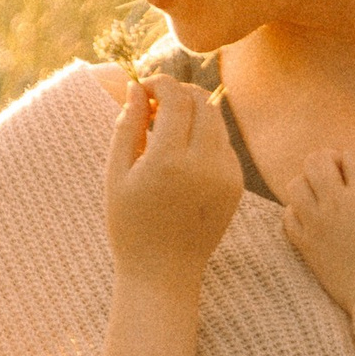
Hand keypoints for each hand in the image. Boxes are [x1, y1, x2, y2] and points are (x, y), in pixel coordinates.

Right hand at [103, 76, 242, 289]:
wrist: (163, 272)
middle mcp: (203, 164)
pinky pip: (224, 145)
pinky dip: (205, 139)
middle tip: (155, 107)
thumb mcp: (117, 174)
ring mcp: (225, 174)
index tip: (143, 89)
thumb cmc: (130, 224)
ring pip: (216, 120)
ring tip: (166, 132)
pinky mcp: (237, 185)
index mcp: (168, 160)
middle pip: (202, 101)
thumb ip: (126, 126)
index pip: (176, 97)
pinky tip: (183, 159)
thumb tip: (136, 88)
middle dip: (178, 94)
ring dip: (193, 114)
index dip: (159, 83)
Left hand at [283, 150, 354, 311]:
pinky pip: (288, 216)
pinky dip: (299, 211)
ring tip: (329, 195)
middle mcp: (335, 204)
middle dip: (334, 160)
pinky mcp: (306, 246)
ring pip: (295, 185)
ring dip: (312, 183)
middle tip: (349, 177)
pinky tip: (318, 218)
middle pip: (316, 159)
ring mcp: (316, 225)